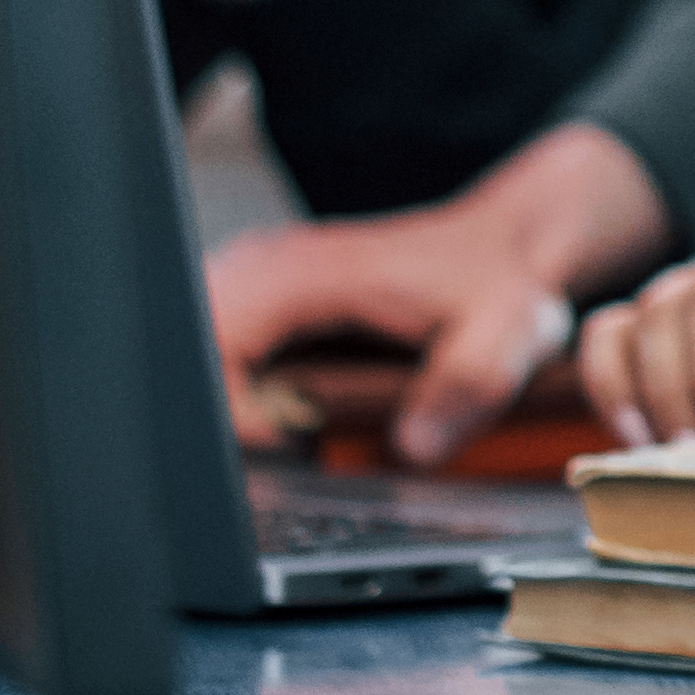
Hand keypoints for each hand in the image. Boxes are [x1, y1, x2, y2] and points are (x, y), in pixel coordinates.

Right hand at [205, 128, 670, 466]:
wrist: (505, 243)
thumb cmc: (498, 278)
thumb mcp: (508, 330)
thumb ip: (469, 381)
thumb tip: (415, 447)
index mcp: (300, 272)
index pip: (207, 345)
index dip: (230, 413)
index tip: (287, 446)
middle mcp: (262, 270)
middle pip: (186, 360)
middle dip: (223, 420)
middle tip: (290, 451)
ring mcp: (257, 286)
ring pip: (197, 363)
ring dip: (234, 413)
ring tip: (297, 437)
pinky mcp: (265, 308)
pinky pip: (221, 361)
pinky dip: (247, 401)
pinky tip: (298, 421)